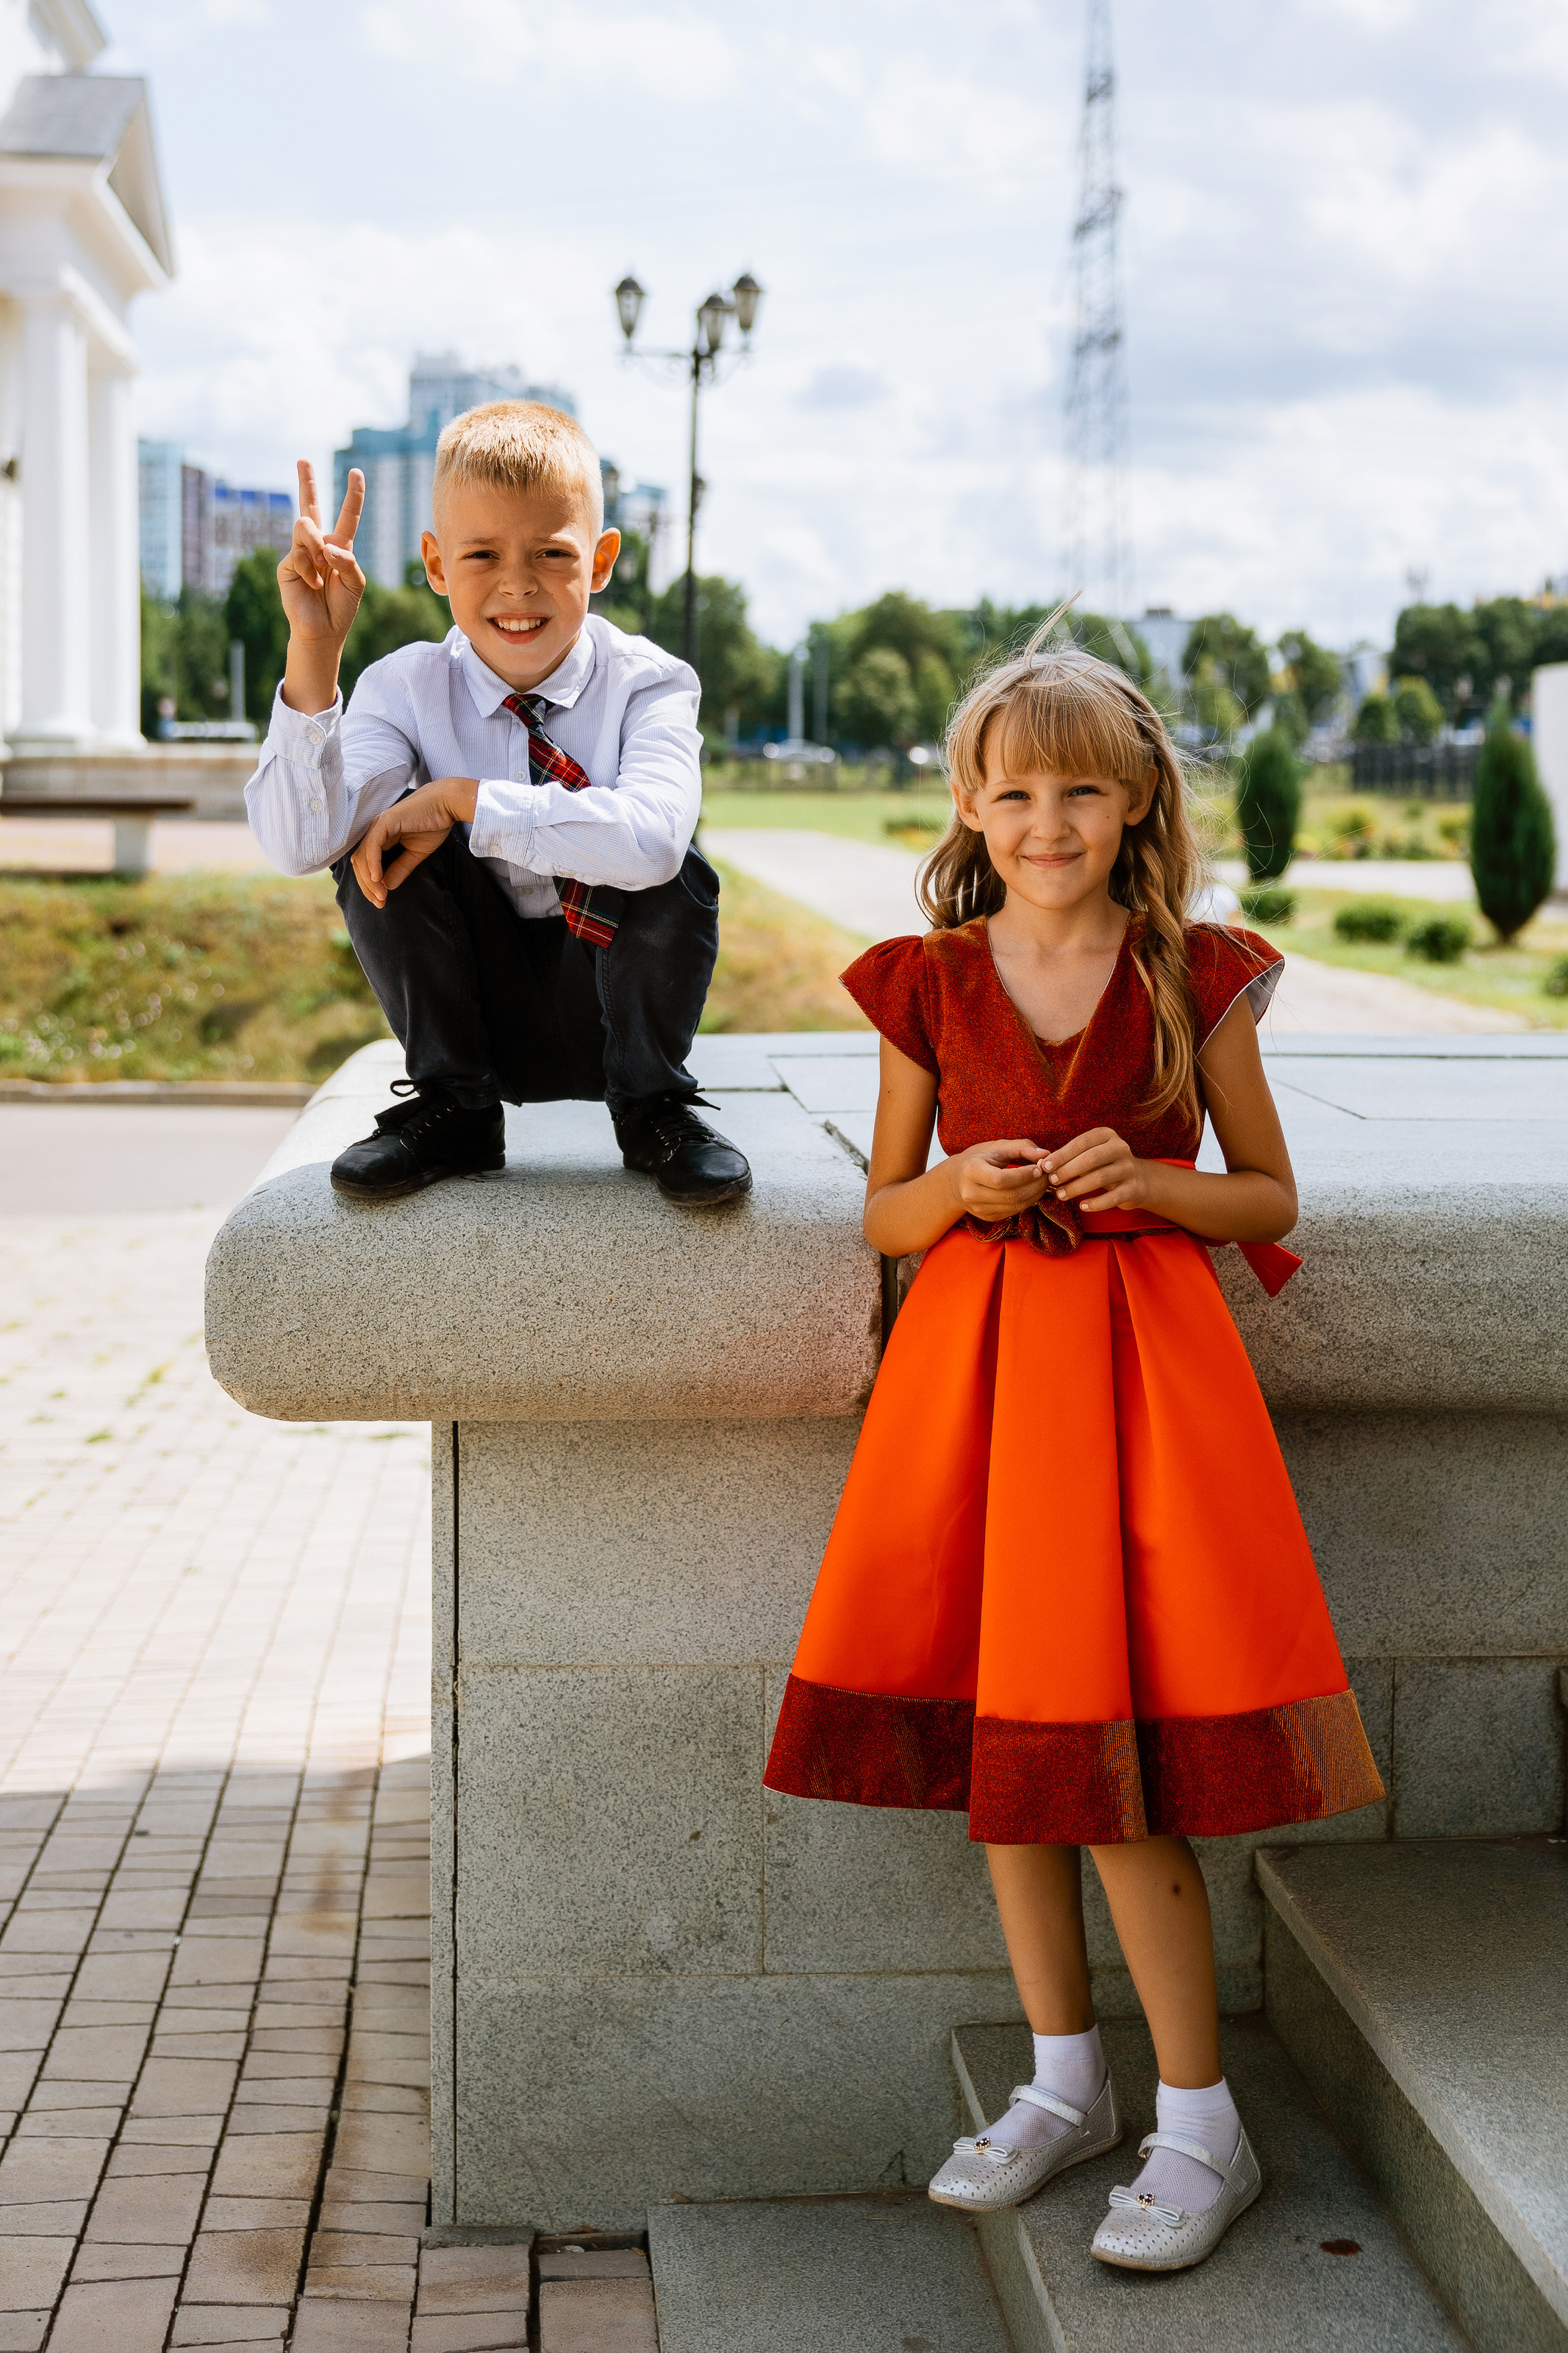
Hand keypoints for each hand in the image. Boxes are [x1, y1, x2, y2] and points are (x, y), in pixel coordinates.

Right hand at [279, 462, 364, 713]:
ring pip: (305, 527)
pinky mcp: (286, 564)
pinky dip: (310, 570)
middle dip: (306, 483)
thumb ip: (347, 560)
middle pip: (310, 506)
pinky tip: (312, 585)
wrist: (323, 631)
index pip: (347, 516)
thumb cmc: (341, 607)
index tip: (356, 473)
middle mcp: (317, 545)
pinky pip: (299, 554)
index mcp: (338, 546)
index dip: (352, 495)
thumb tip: (325, 545)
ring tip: (322, 569)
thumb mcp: (355, 582)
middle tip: (302, 460)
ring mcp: (300, 552)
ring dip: (317, 546)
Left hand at [350, 778, 479, 908]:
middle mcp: (375, 831)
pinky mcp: (385, 822)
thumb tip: (387, 886)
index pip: (366, 864)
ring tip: (381, 896)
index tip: (381, 901)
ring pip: (363, 856)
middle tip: (379, 903)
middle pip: (360, 863)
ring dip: (370, 880)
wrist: (447, 805)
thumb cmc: (434, 825)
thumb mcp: (416, 854)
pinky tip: (378, 879)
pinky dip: (373, 863)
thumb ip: (400, 868)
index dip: (369, 885)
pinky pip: (372, 846)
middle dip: (367, 886)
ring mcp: (378, 825)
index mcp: (381, 837)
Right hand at [945, 1137, 1052, 1224]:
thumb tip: (1045, 1154)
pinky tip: (1032, 1190)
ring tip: (1043, 1182)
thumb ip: (1022, 1147)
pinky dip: (1028, 1201)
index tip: (1039, 1168)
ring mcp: (978, 1208)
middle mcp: (971, 1193)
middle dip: (1035, 1186)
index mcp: (971, 1171)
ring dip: (1035, 1195)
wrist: (956, 1180)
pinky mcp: (987, 1217)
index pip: (1001, 1179)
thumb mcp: (997, 1147)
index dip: (1024, 1175)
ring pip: (1015, 1206)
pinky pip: (1014, 1211)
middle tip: (1048, 1175)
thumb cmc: (979, 1158)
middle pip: (1011, 1195)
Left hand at [1041, 1127, 1149, 1212]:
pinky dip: (1096, 1203)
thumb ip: (1068, 1158)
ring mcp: (1129, 1168)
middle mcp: (1120, 1148)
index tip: (1045, 1166)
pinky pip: (1113, 1197)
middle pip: (1091, 1158)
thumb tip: (1042, 1164)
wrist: (1138, 1180)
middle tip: (1052, 1181)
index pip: (1081, 1143)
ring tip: (1061, 1195)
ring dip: (1077, 1187)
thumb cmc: (1103, 1165)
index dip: (1062, 1155)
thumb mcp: (1088, 1155)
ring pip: (1100, 1177)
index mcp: (1107, 1135)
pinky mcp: (1134, 1188)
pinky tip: (1082, 1206)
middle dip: (1068, 1170)